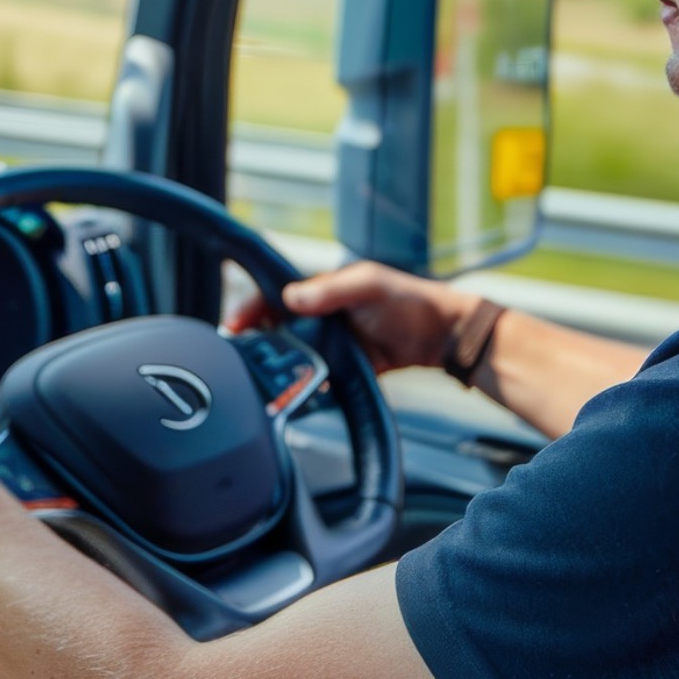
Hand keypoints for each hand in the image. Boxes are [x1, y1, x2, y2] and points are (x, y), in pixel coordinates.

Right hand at [223, 260, 479, 374]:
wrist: (445, 337)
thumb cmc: (410, 301)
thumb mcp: (369, 285)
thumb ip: (330, 289)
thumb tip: (290, 297)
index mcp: (322, 290)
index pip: (274, 296)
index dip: (250, 310)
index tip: (233, 328)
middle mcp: (322, 315)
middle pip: (277, 329)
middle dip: (257, 343)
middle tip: (241, 360)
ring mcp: (332, 343)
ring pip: (294, 355)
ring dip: (279, 367)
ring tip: (262, 380)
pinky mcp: (344, 367)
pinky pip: (316, 377)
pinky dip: (305, 384)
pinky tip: (297, 393)